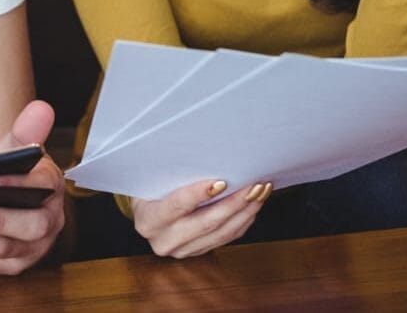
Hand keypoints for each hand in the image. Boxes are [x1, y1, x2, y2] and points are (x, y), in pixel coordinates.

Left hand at [0, 101, 66, 274]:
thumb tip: (40, 108)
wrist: (3, 193)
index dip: (16, 184)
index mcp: (51, 193)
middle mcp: (44, 228)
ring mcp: (23, 252)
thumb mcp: (19, 148)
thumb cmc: (13, 171)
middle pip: (20, 232)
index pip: (41, 190)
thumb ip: (27, 130)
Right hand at [132, 178, 271, 258]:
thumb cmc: (151, 186)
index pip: (176, 206)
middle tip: (254, 185)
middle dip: (234, 203)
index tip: (221, 181)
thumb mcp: (153, 177)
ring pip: (221, 234)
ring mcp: (182, 250)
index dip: (198, 194)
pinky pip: (226, 238)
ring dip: (245, 212)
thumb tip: (206, 156)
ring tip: (260, 192)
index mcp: (148, 219)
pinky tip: (253, 205)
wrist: (146, 210)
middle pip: (206, 223)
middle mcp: (164, 240)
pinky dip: (242, 221)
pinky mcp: (198, 251)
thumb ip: (172, 172)